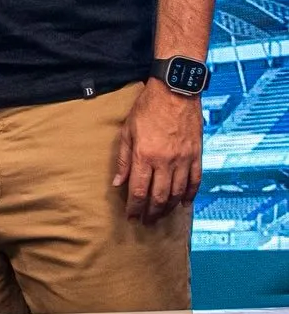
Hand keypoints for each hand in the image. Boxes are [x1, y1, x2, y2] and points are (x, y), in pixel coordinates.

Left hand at [114, 79, 203, 224]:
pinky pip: (195, 181)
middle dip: (151, 212)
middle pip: (158, 196)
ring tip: (160, 216)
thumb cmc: (147, 108)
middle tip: (145, 222)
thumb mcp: (127, 131)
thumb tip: (117, 183)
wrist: (175, 92)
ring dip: (168, 208)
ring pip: (177, 193)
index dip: (134, 207)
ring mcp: (183, 159)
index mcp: (144, 156)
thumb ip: (123, 159)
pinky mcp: (196, 155)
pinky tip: (184, 203)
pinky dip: (190, 195)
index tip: (130, 217)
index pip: (138, 190)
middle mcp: (165, 161)